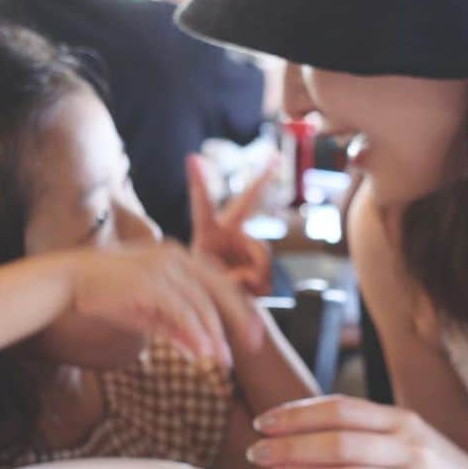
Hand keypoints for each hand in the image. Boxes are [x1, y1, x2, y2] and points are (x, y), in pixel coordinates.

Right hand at [67, 242, 263, 365]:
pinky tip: (204, 353)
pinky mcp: (150, 281)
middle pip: (221, 289)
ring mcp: (163, 267)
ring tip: (224, 360)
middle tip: (255, 344)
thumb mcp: (149, 314)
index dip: (240, 308)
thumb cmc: (107, 295)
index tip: (254, 332)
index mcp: (179, 257)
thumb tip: (203, 351)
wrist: (68, 280)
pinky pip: (182, 311)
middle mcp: (176, 257)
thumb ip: (176, 328)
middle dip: (241, 319)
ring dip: (215, 335)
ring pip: (202, 304)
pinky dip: (195, 332)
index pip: (220, 282)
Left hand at [187, 154, 274, 296]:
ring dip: (252, 273)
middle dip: (260, 178)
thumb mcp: (206, 286)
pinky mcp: (262, 261)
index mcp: (207, 233)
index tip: (192, 158)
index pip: (202, 206)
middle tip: (275, 157)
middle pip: (245, 202)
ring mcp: (248, 244)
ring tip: (236, 286)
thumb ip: (226, 277)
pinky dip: (258, 285)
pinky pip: (266, 269)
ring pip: (261, 251)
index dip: (198, 183)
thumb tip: (251, 275)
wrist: (223, 310)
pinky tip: (250, 291)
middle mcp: (229, 232)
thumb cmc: (205, 294)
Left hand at [247, 395, 467, 468]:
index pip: (342, 409)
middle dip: (292, 447)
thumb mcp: (408, 436)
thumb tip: (300, 428)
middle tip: (257, 454)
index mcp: (403, 422)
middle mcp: (411, 449)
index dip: (299, 415)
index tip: (264, 422)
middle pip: (342, 442)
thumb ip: (364, 430)